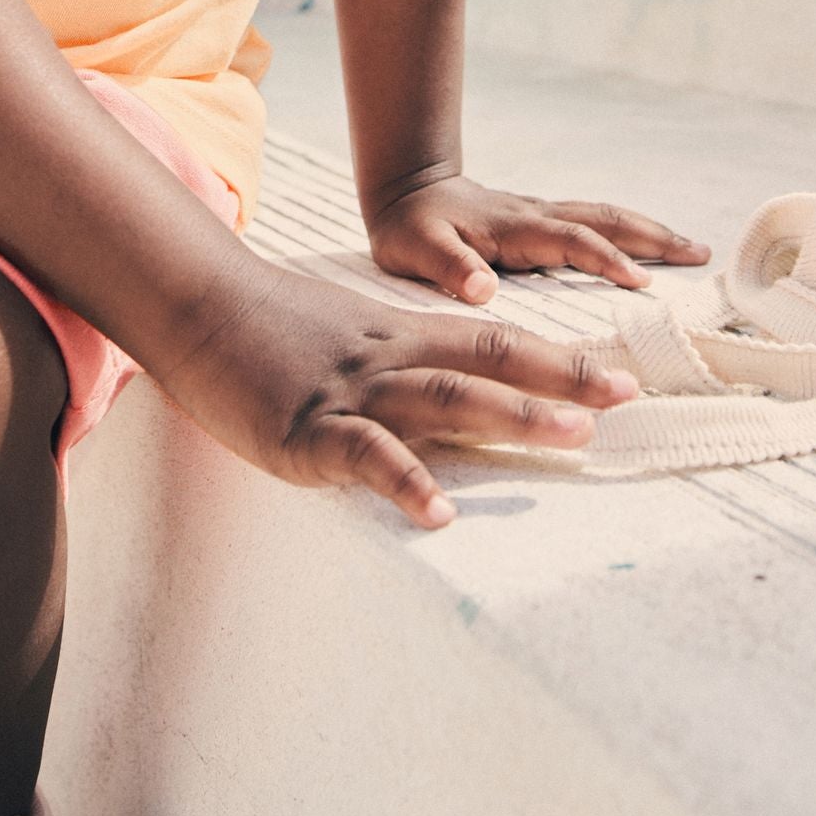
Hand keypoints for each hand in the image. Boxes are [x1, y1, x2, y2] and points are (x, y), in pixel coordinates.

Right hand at [158, 261, 641, 531]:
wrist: (193, 302)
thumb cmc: (265, 327)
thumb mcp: (346, 337)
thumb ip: (398, 363)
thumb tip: (451, 398)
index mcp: (400, 338)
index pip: (493, 342)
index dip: (558, 358)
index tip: (619, 377)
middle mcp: (388, 358)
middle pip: (487, 361)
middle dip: (559, 382)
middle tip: (622, 400)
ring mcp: (349, 392)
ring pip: (443, 398)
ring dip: (511, 415)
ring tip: (572, 440)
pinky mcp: (305, 429)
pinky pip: (363, 455)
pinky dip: (405, 481)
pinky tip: (440, 513)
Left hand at [366, 174, 709, 304]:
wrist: (405, 191)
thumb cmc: (408, 227)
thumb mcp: (415, 249)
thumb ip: (448, 268)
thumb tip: (483, 290)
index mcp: (514, 227)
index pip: (571, 241)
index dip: (605, 260)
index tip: (641, 283)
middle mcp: (536, 216)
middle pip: (605, 219)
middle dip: (654, 237)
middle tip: (700, 255)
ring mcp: (542, 216)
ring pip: (605, 217)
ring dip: (650, 231)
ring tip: (693, 249)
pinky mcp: (541, 222)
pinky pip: (594, 225)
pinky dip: (628, 233)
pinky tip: (648, 251)